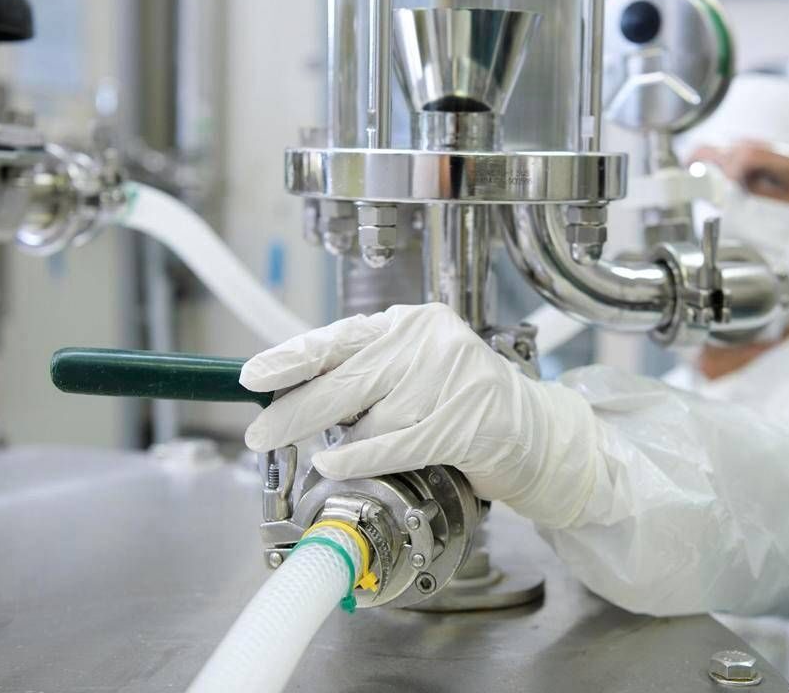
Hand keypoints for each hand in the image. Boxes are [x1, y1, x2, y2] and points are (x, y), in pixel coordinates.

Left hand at [241, 303, 601, 528]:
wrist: (534, 433)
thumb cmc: (463, 406)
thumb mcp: (411, 373)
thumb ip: (363, 377)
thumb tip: (292, 396)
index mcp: (409, 323)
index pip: (338, 337)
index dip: (292, 358)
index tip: (254, 376)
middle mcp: (429, 341)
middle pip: (344, 381)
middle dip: (295, 412)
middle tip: (260, 434)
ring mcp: (451, 377)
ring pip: (370, 420)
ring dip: (356, 443)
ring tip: (376, 448)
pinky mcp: (465, 420)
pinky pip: (394, 444)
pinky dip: (359, 458)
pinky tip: (335, 464)